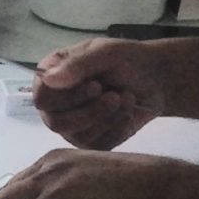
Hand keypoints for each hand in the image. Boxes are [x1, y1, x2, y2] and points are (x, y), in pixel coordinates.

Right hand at [32, 39, 179, 148]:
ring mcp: (71, 127)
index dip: (67, 97)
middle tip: (115, 96)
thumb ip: (78, 64)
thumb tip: (48, 79)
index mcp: (51, 79)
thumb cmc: (128, 60)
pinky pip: (97, 145)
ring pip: (78, 135)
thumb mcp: (107, 52)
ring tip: (127, 98)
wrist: (156, 79)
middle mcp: (55, 106)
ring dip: (108, 117)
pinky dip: (117, 128)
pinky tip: (127, 112)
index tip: (96, 86)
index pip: (42, 98)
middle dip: (91, 111)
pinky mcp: (90, 142)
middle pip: (57, 122)